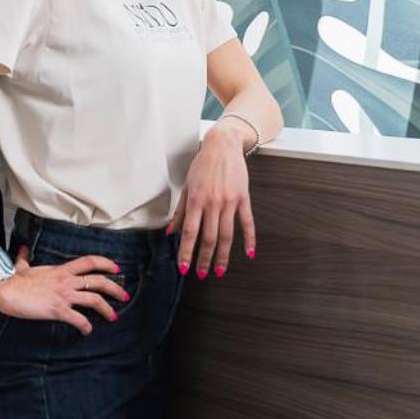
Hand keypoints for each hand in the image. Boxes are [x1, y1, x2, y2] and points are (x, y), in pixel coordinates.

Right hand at [0, 245, 126, 334]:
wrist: (5, 288)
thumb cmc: (13, 279)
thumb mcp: (21, 266)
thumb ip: (24, 258)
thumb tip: (22, 250)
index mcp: (61, 270)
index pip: (89, 262)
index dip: (106, 264)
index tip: (116, 269)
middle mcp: (66, 281)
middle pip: (99, 281)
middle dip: (115, 288)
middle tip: (124, 295)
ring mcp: (63, 295)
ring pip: (94, 299)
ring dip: (107, 309)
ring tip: (113, 316)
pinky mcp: (57, 309)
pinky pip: (78, 319)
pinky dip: (85, 326)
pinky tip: (86, 331)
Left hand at [168, 126, 256, 279]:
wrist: (222, 145)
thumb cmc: (202, 165)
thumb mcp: (187, 186)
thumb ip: (180, 211)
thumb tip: (170, 231)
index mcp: (196, 200)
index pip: (190, 232)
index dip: (186, 252)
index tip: (184, 267)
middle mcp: (212, 203)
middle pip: (208, 238)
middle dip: (204, 258)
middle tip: (201, 274)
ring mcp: (229, 201)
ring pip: (226, 235)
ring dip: (223, 255)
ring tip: (220, 270)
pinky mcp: (243, 198)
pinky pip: (247, 223)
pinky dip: (249, 239)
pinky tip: (248, 253)